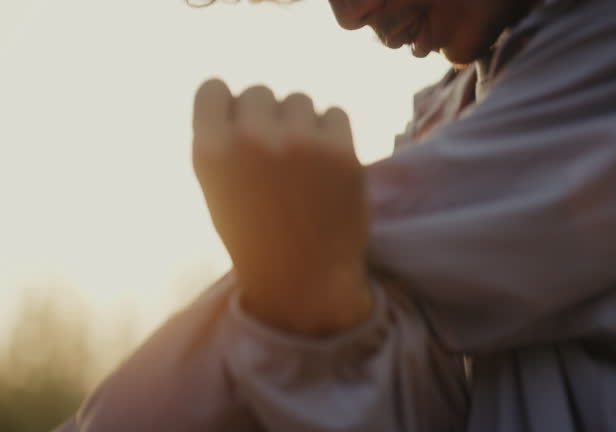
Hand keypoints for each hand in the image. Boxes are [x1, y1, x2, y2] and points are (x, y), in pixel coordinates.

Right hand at [192, 79, 370, 335]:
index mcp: (211, 151)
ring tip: (304, 163)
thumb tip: (244, 101)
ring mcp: (298, 142)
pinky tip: (328, 164)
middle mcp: (250, 139)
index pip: (212, 88)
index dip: (229, 106)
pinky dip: (333, 132)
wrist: (304, 280)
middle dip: (268, 115)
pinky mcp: (340, 151)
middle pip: (260, 91)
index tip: (242, 126)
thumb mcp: (217, 189)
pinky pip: (335, 114)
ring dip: (303, 122)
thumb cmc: (256, 237)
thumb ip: (224, 141)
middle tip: (279, 152)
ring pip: (300, 100)